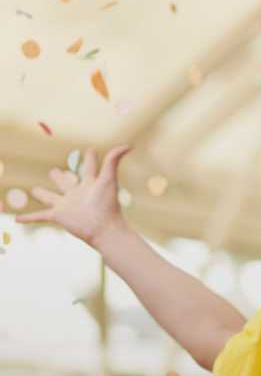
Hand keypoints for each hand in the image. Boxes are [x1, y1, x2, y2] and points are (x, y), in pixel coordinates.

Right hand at [14, 144, 131, 246]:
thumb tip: (128, 145)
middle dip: (61, 177)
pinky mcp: (58, 216)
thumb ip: (113, 160)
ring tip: (35, 190)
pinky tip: (17, 220)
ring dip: (43, 194)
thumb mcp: (109, 179)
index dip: (91, 159)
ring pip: (51, 197)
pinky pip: (40, 216)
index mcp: (90, 184)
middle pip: (67, 182)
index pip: (89, 167)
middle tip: (54, 171)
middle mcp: (77, 194)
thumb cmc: (107, 204)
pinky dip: (28, 218)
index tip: (91, 151)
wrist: (104, 230)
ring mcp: (67, 205)